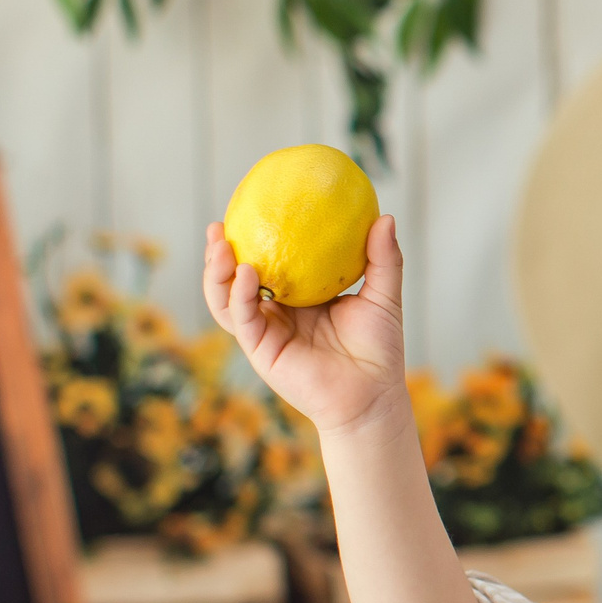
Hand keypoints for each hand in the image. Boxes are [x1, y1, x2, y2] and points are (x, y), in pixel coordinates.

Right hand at [202, 216, 407, 438]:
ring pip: (226, 300)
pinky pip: (242, 320)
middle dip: (219, 254)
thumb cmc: (379, 349)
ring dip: (217, 273)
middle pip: (235, 280)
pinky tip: (246, 273)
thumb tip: (384, 217)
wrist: (373, 395)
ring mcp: (266, 332)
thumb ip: (383, 259)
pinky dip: (239, 296)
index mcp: (299, 297)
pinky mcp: (261, 351)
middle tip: (218, 227)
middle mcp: (277, 313)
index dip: (253, 239)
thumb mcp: (383, 296)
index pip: (268, 263)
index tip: (249, 207)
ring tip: (220, 246)